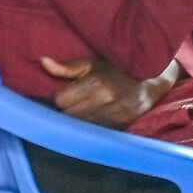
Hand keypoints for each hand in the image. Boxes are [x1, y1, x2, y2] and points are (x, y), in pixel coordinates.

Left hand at [39, 56, 174, 128]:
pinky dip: (90, 125)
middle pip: (68, 114)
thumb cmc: (115, 71)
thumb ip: (67, 67)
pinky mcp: (120, 126)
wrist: (149, 84)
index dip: (60, 97)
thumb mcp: (92, 64)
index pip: (60, 100)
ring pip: (80, 124)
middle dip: (67, 109)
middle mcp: (105, 101)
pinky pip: (94, 130)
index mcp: (96, 84)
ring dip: (77, 119)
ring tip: (83, 108)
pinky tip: (93, 116)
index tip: (65, 93)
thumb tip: (43, 61)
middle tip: (73, 101)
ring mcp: (114, 116)